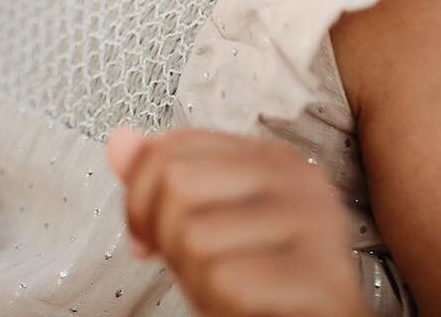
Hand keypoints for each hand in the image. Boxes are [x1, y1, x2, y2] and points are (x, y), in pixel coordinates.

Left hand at [106, 126, 366, 316]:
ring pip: (196, 237)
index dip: (140, 198)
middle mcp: (297, 178)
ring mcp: (314, 224)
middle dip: (168, 241)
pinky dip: (222, 305)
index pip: (171, 148)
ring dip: (197, 281)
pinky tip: (249, 306)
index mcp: (269, 157)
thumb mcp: (206, 226)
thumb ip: (162, 184)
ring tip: (229, 289)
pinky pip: (229, 281)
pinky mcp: (322, 275)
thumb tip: (119, 141)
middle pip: (177, 183)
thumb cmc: (262, 285)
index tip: (147, 235)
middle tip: (198, 270)